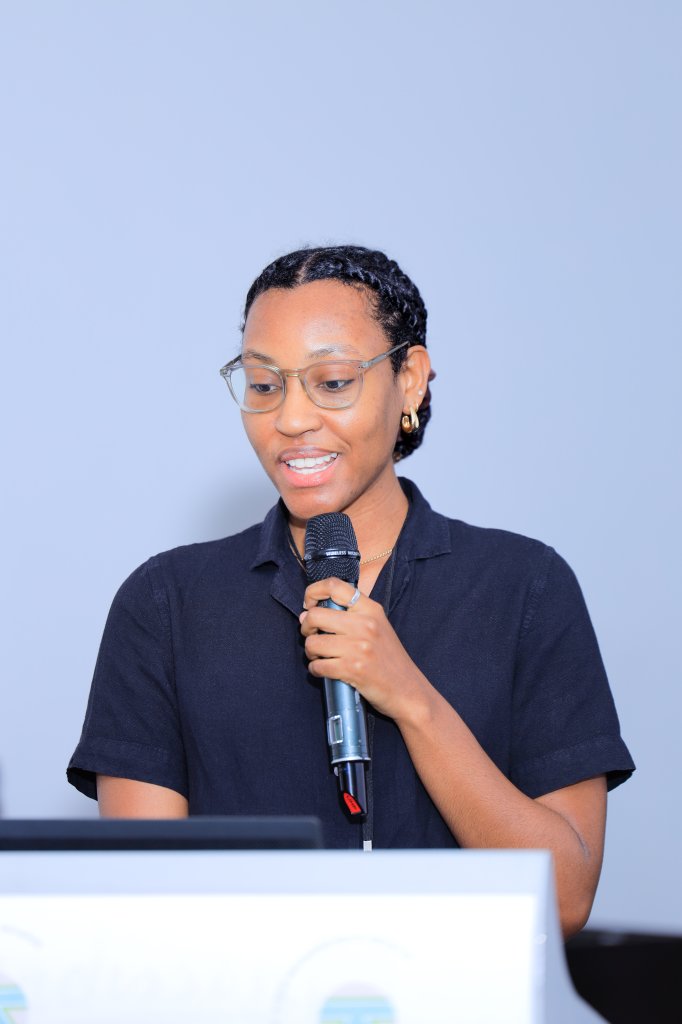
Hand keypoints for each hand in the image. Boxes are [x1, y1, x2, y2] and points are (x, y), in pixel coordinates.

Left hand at [299, 577, 429, 721]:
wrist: (408, 689)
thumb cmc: (389, 659)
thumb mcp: (378, 626)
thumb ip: (349, 615)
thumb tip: (307, 613)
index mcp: (371, 609)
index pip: (334, 586)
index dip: (313, 592)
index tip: (309, 605)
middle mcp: (365, 624)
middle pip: (315, 616)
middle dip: (306, 627)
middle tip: (312, 635)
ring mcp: (359, 647)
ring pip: (313, 643)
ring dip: (310, 652)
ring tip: (320, 656)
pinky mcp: (353, 669)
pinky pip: (318, 665)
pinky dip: (316, 669)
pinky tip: (324, 670)